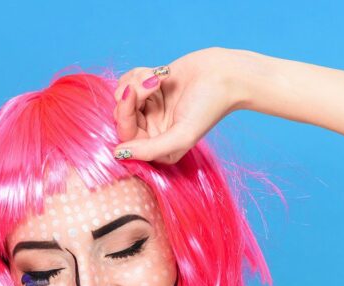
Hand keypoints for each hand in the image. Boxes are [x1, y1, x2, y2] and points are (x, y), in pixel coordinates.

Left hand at [113, 47, 245, 164]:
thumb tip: (119, 154)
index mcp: (158, 148)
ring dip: (137, 82)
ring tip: (159, 77)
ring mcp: (149, 108)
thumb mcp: (182, 135)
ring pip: (122, 96)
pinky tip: (160, 73)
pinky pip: (128, 82)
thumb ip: (150, 150)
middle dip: (132, 94)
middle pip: (121, 115)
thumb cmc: (209, 107)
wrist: (225, 74)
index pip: (126, 137)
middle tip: (153, 82)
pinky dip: (139, 74)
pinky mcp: (149, 88)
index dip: (124, 114)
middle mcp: (151, 131)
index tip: (132, 94)